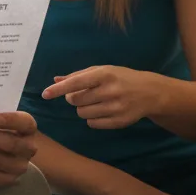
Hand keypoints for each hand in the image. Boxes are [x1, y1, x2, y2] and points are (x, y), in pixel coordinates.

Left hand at [42, 66, 161, 129]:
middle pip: (75, 100)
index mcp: (104, 74)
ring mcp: (116, 107)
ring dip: (82, 109)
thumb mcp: (102, 71)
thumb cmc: (121, 78)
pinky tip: (102, 111)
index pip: (76, 83)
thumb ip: (78, 75)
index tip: (45, 94)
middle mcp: (110, 91)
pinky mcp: (120, 121)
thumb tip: (56, 80)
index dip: (59, 89)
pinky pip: (93, 124)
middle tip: (84, 94)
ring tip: (95, 102)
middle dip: (74, 98)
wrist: (150, 92)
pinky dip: (92, 119)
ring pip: (82, 113)